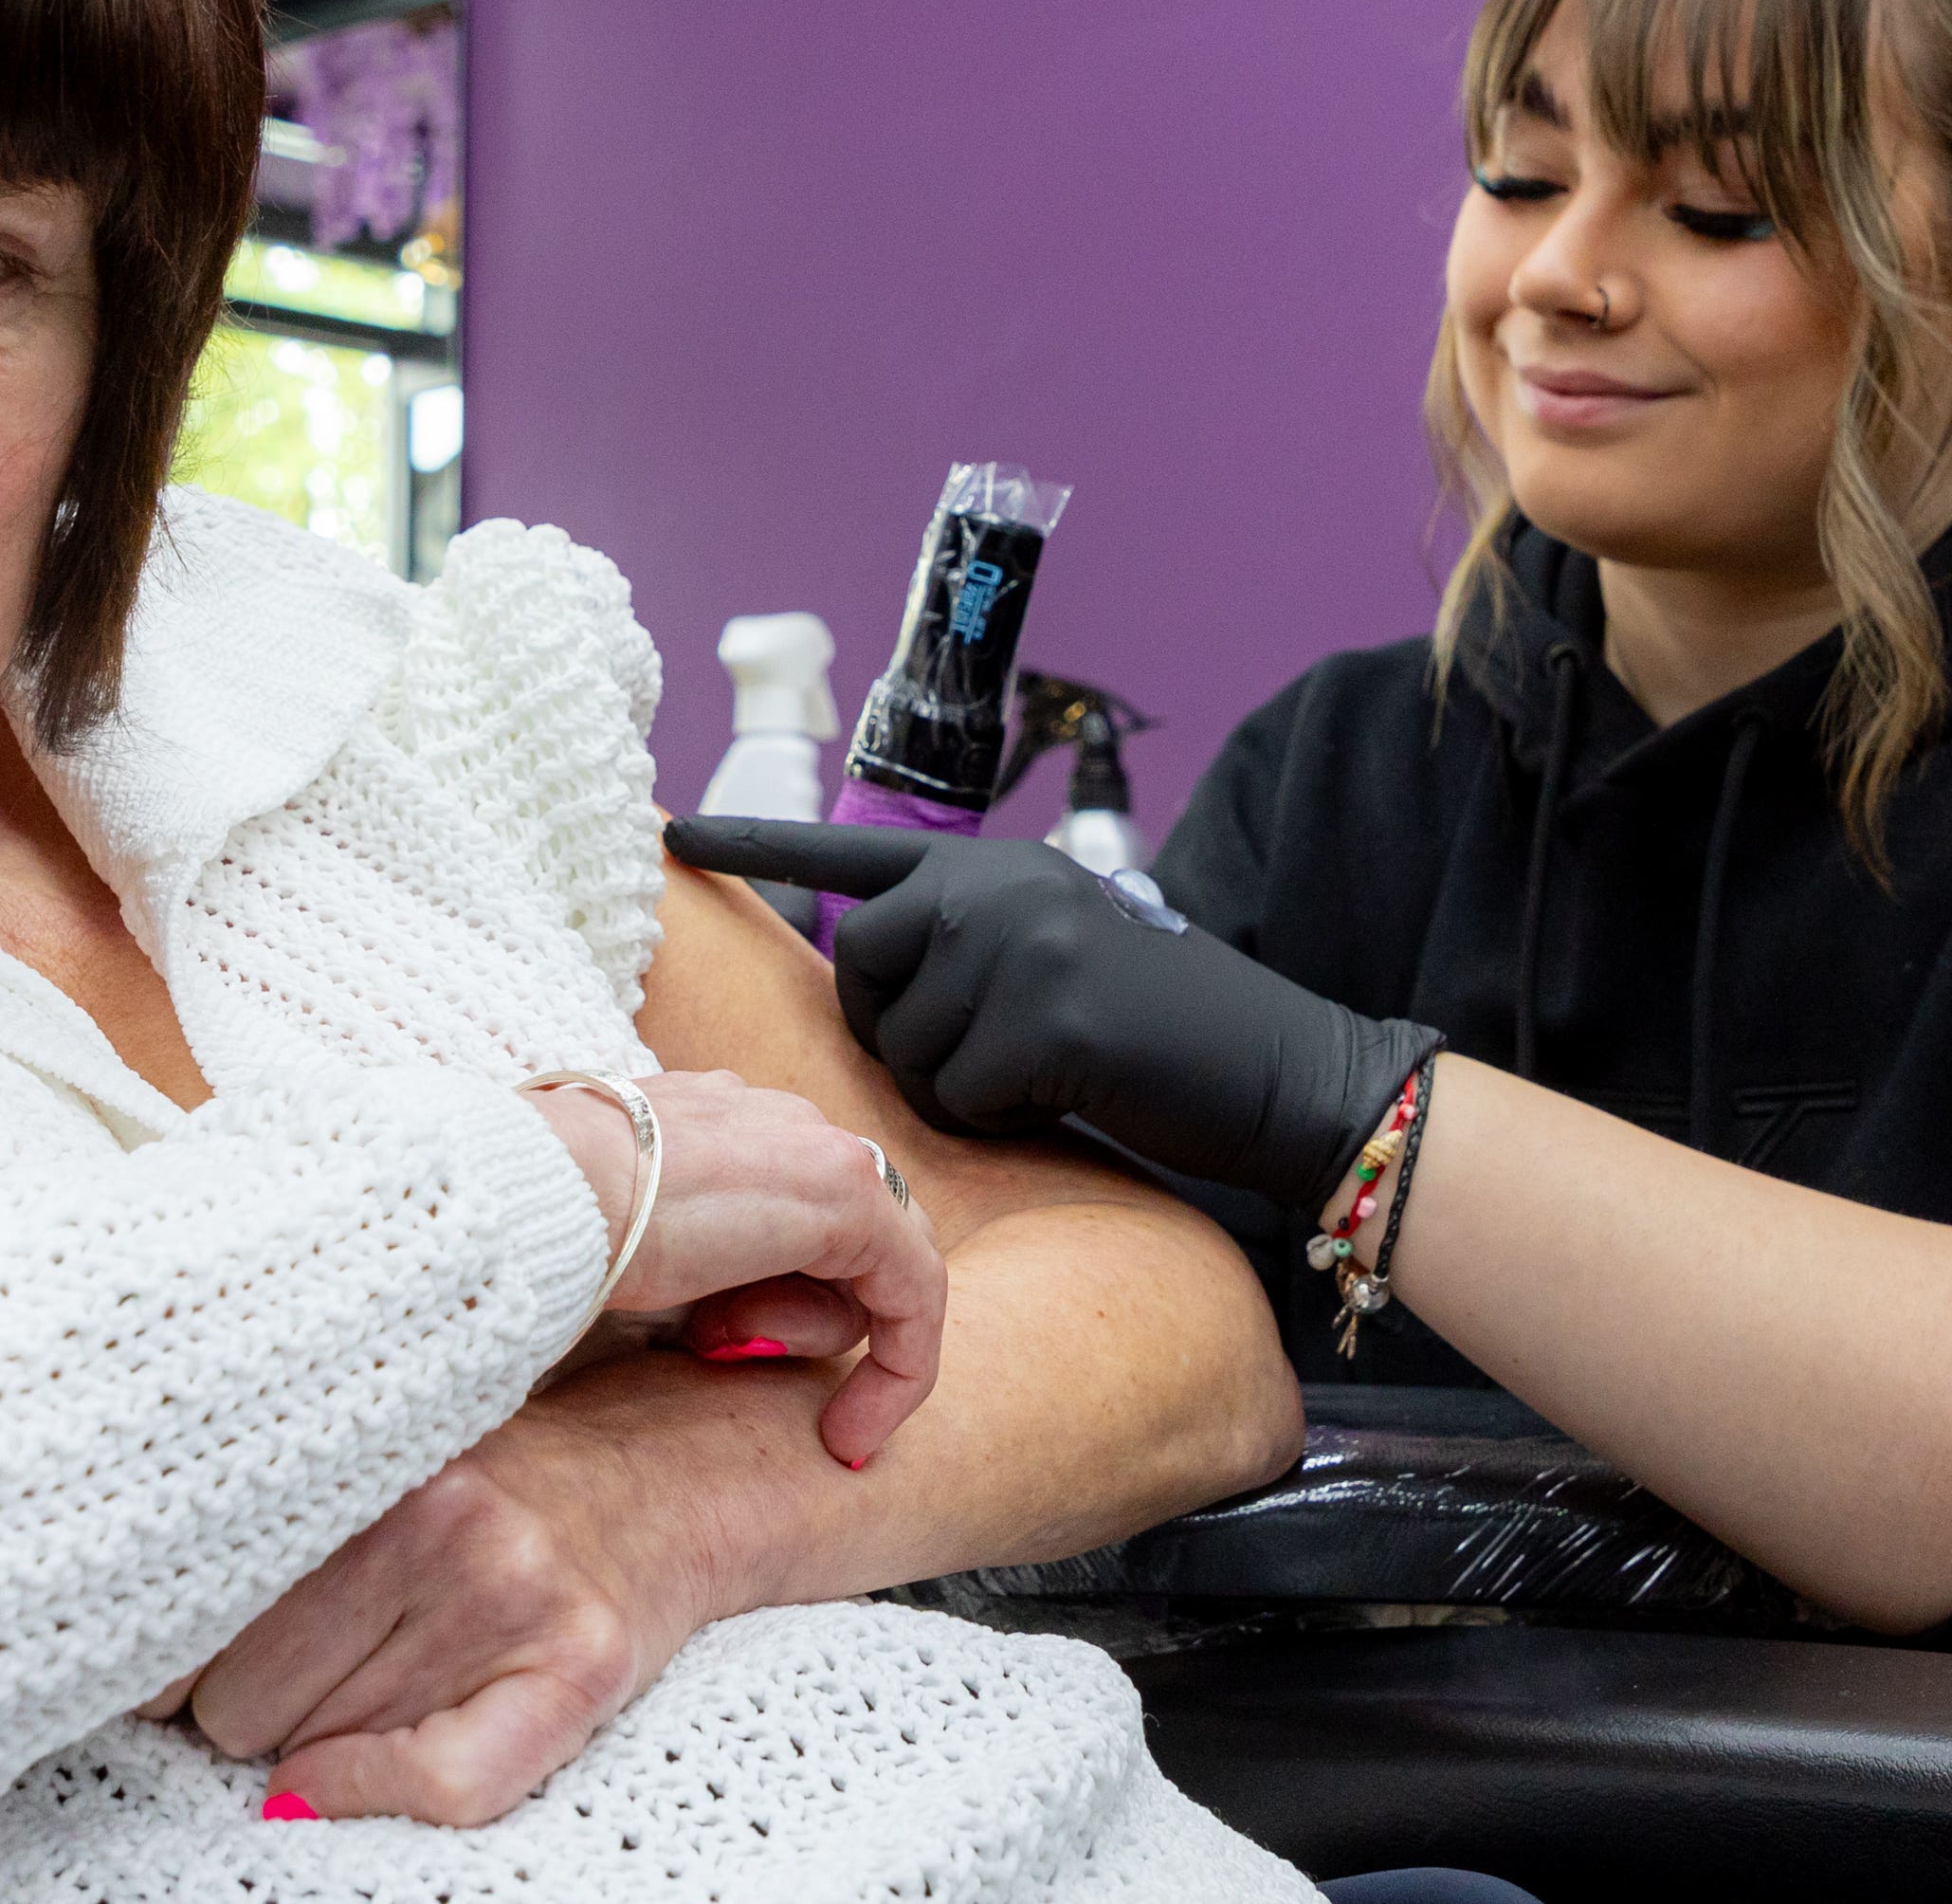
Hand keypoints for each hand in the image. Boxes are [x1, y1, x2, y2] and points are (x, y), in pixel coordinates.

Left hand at [150, 1363, 728, 1824]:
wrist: (663, 1476)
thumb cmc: (484, 1490)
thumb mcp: (360, 1476)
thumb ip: (252, 1540)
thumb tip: (135, 1682)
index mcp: (353, 1455)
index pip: (190, 1607)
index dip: (172, 1656)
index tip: (181, 1653)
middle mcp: (432, 1513)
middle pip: (235, 1698)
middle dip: (250, 1703)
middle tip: (314, 1662)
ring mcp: (507, 1589)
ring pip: (310, 1751)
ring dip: (317, 1742)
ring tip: (375, 1681)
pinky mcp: (577, 1663)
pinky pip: (440, 1785)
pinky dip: (375, 1796)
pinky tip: (358, 1772)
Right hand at [518, 1067, 940, 1465]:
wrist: (537, 1198)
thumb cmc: (543, 1237)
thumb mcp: (614, 1251)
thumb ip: (669, 1262)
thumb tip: (675, 1316)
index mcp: (710, 1123)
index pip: (780, 1207)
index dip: (773, 1294)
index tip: (727, 1358)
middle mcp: (771, 1120)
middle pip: (835, 1238)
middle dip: (791, 1314)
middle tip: (714, 1357)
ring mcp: (814, 1145)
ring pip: (867, 1266)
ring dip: (806, 1334)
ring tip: (712, 1345)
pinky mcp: (849, 1190)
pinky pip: (912, 1291)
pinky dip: (898, 1368)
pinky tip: (850, 1436)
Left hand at [660, 818, 1437, 1214]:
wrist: (1278, 1071)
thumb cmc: (1157, 1036)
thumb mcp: (1052, 956)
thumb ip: (966, 946)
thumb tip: (871, 973)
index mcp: (993, 867)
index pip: (852, 854)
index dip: (757, 847)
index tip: (672, 834)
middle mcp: (995, 884)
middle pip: (857, 969)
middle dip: (892, 1032)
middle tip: (981, 1058)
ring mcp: (1019, 941)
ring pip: (903, 1045)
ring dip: (956, 1086)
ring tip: (1043, 1072)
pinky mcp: (1043, 1013)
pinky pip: (955, 1095)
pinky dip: (997, 1118)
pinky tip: (1063, 1097)